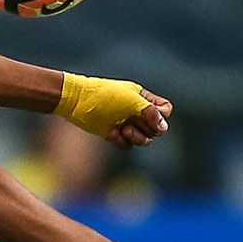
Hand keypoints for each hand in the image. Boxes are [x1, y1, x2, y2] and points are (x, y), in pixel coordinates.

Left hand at [56, 74, 170, 146]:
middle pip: (156, 128)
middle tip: (133, 121)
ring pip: (144, 139)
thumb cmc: (105, 96)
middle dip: (147, 128)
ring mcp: (126, 123)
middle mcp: (136, 111)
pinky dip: (122, 141)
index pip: (165, 110)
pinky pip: (127, 145)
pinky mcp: (115, 134)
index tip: (151, 115)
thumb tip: (164, 128)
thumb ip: (151, 113)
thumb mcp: (131, 101)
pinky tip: (112, 133)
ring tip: (124, 130)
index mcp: (142, 98)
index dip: (161, 116)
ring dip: (137, 137)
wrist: (77, 102)